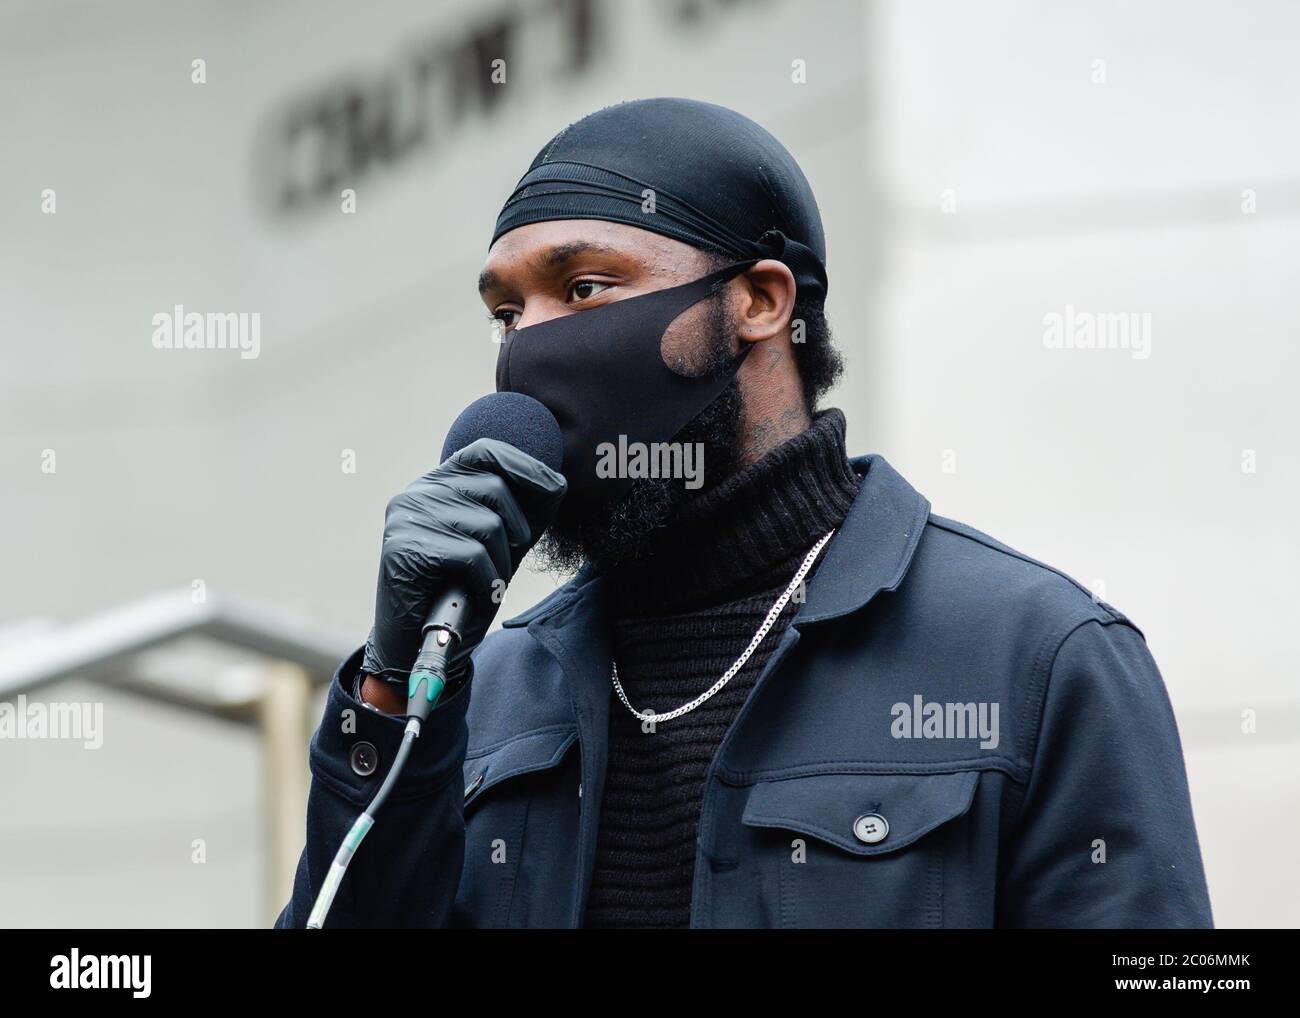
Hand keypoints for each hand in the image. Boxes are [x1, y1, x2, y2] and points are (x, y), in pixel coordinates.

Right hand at [361, 438, 565, 683]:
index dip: (525, 467)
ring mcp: (408, 518)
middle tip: (501, 563)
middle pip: (495, 489)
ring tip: (483, 582)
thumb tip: (558, 482)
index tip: (553, 487)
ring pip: (488, 525)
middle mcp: (418, 493)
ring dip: (501, 563)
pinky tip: (471, 593)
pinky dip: (484, 580)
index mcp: (438, 484)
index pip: (486, 452)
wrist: (417, 645)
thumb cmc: (461, 592)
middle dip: (516, 530)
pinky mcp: (405, 548)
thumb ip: (525, 515)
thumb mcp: (501, 547)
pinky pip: (472, 555)